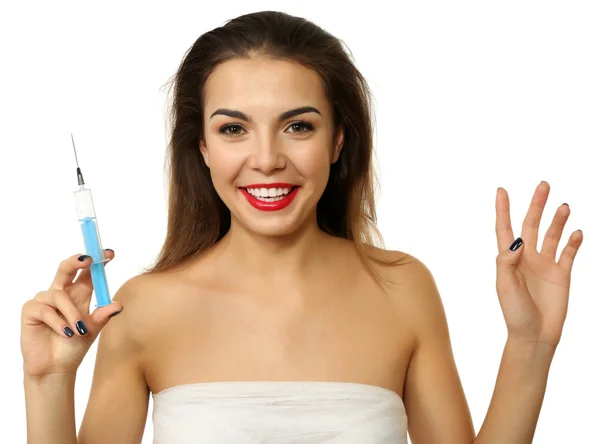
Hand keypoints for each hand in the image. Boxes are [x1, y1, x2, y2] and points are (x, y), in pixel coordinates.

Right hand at [20, 251, 122, 378]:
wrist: (56, 367)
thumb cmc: (74, 346)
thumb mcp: (93, 329)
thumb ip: (103, 315)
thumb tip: (118, 305)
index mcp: (78, 294)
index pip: (87, 273)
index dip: (97, 261)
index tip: (109, 253)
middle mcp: (61, 293)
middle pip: (67, 269)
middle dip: (77, 261)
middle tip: (88, 259)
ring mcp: (44, 301)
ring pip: (59, 295)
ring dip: (71, 313)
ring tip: (78, 329)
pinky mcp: (31, 311)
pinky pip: (45, 309)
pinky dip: (58, 322)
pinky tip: (66, 333)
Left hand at [494, 181, 582, 346]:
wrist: (535, 334)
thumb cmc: (514, 312)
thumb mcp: (504, 286)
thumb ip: (507, 263)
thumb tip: (516, 241)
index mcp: (509, 258)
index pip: (505, 228)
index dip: (503, 209)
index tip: (501, 190)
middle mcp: (527, 257)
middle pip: (531, 224)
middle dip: (537, 205)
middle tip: (544, 185)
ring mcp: (545, 264)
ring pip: (552, 235)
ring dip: (557, 220)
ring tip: (564, 206)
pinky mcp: (562, 274)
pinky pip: (569, 253)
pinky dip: (573, 242)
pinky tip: (577, 232)